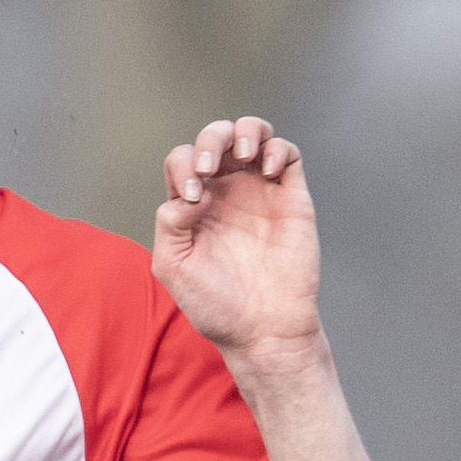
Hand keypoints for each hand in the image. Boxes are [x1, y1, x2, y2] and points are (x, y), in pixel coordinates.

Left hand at [152, 115, 323, 362]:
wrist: (263, 329)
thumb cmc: (217, 305)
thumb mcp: (173, 266)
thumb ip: (169, 224)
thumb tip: (191, 193)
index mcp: (195, 205)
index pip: (183, 160)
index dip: (183, 166)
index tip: (191, 198)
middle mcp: (226, 192)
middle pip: (215, 138)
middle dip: (209, 141)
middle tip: (208, 169)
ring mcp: (260, 192)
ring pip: (252, 134)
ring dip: (244, 131)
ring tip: (242, 154)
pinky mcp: (291, 198)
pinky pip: (287, 154)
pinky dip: (277, 149)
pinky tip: (267, 170)